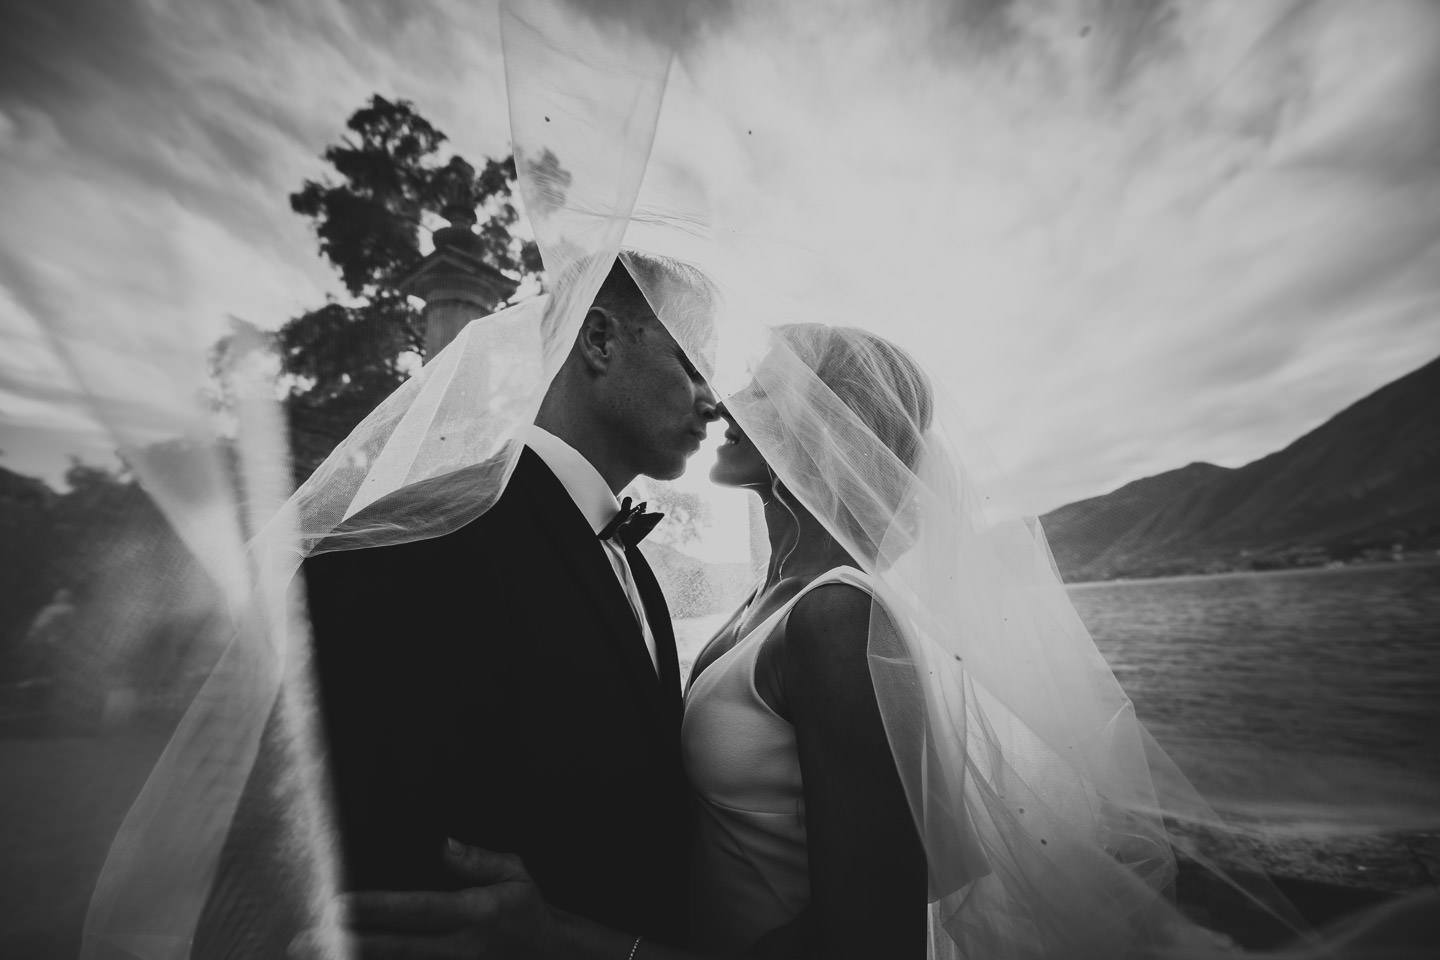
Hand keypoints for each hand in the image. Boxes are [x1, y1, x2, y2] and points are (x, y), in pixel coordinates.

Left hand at [289, 840, 552, 959]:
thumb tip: (443, 844)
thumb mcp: (515, 873)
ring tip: (311, 954)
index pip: (417, 911)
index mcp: (476, 914)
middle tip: (302, 941)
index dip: (375, 909)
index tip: (336, 906)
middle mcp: (461, 947)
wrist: (553, 956)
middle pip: (394, 949)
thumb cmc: (529, 910)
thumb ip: (478, 860)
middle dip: (347, 944)